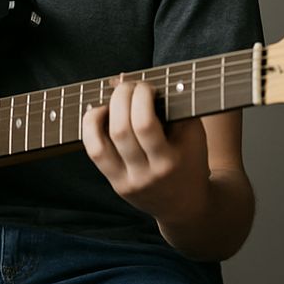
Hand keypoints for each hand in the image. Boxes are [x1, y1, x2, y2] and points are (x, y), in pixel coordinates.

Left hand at [82, 79, 211, 226]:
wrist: (187, 206)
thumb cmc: (191, 159)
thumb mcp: (193, 133)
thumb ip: (172, 105)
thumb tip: (128, 78)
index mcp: (169, 162)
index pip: (145, 125)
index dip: (140, 97)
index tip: (147, 86)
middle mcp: (145, 175)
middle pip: (121, 131)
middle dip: (121, 99)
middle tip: (128, 86)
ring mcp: (127, 181)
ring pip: (99, 146)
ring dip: (99, 114)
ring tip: (110, 99)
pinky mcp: (115, 184)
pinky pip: (94, 153)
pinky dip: (91, 129)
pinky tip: (99, 114)